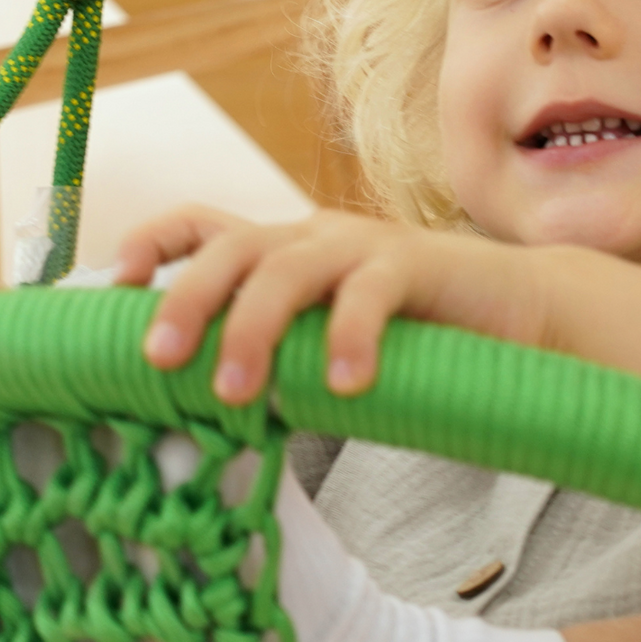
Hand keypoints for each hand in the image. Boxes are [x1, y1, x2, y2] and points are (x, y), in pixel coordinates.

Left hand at [116, 206, 555, 402]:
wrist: (524, 311)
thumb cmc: (417, 340)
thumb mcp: (328, 345)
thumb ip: (278, 362)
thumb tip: (199, 417)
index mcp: (285, 250)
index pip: (203, 224)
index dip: (154, 244)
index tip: (117, 285)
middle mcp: (315, 236)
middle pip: (232, 248)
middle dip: (186, 299)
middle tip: (157, 361)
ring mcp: (364, 245)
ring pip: (287, 269)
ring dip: (252, 329)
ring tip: (233, 393)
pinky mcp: (417, 263)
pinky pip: (370, 293)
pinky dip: (349, 338)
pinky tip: (345, 386)